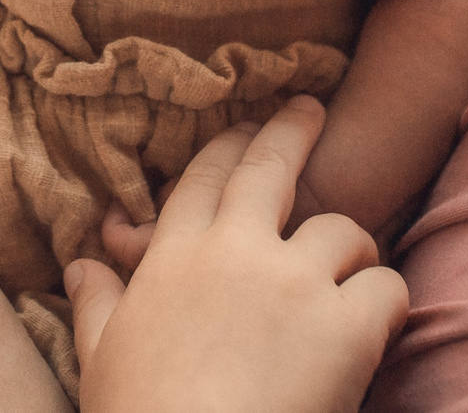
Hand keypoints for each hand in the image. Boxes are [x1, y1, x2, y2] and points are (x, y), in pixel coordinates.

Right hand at [66, 97, 406, 412]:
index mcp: (174, 260)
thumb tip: (79, 264)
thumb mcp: (101, 359)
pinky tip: (379, 327)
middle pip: (272, 168)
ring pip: (345, 230)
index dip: (227, 146)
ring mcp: (295, 283)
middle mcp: (235, 253)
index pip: (203, 181)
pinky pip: (387, 288)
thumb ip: (96, 303)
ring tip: (357, 269)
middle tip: (311, 109)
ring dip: (354, 248)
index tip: (243, 125)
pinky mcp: (346, 325)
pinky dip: (388, 304)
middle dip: (293, 130)